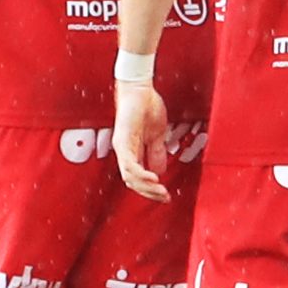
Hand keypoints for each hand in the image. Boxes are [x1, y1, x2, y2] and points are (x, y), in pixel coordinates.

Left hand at [113, 81, 170, 201]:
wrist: (140, 89)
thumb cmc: (147, 107)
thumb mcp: (158, 135)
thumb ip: (157, 152)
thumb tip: (160, 171)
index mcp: (132, 152)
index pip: (138, 178)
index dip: (151, 190)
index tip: (166, 196)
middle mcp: (124, 152)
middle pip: (132, 182)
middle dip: (149, 193)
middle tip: (165, 198)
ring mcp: (122, 147)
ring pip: (129, 177)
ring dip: (146, 187)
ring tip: (161, 191)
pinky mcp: (122, 140)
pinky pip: (129, 164)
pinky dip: (141, 174)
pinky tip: (153, 178)